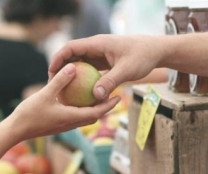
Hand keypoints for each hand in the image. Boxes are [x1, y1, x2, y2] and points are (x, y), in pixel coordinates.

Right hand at [9, 63, 120, 141]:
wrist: (16, 131)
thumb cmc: (29, 113)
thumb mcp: (45, 94)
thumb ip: (60, 81)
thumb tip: (73, 67)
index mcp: (71, 118)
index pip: (96, 113)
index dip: (109, 105)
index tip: (118, 97)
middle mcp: (71, 124)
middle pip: (94, 116)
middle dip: (106, 107)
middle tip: (114, 96)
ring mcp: (64, 126)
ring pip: (85, 118)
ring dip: (94, 109)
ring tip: (100, 97)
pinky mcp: (58, 125)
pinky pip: (75, 116)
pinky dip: (82, 109)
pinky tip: (78, 99)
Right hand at [49, 35, 164, 100]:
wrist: (156, 51)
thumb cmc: (143, 57)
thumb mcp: (126, 70)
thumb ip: (110, 82)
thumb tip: (95, 96)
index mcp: (97, 44)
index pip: (71, 48)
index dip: (58, 58)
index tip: (51, 72)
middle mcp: (96, 47)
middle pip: (72, 56)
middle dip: (61, 68)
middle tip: (52, 85)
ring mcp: (100, 55)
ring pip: (80, 63)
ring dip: (71, 75)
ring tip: (63, 90)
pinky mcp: (105, 62)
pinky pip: (89, 70)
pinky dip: (83, 80)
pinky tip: (80, 94)